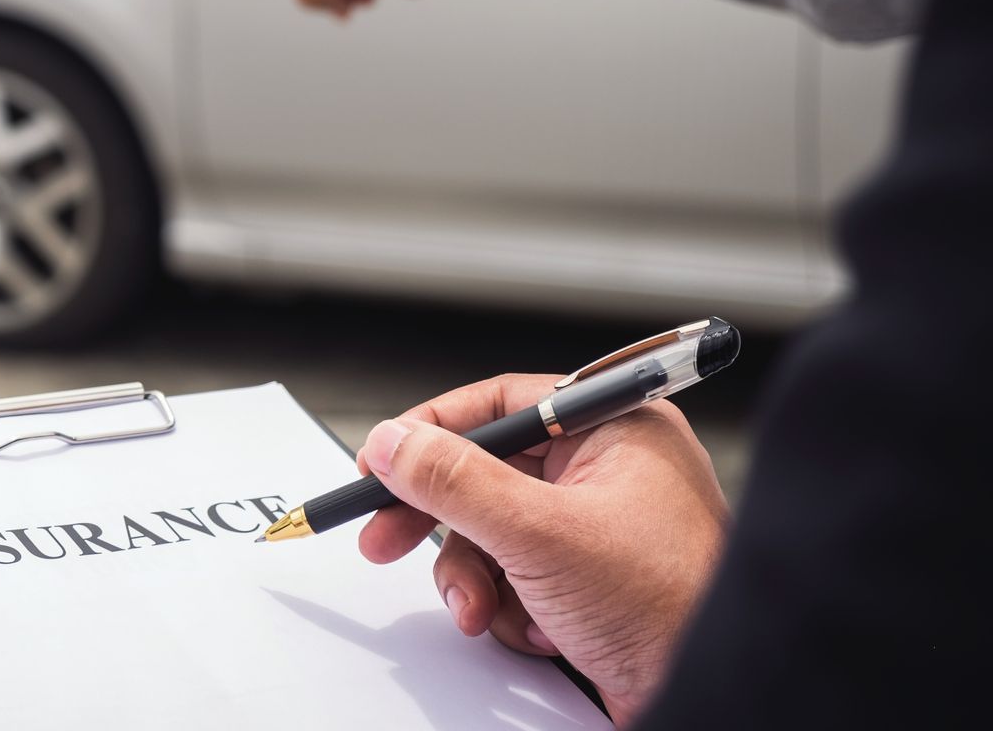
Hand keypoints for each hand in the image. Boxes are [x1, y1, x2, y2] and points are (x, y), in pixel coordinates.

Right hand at [356, 375, 728, 725]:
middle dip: (441, 519)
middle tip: (385, 537)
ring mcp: (600, 529)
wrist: (720, 698)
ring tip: (485, 610)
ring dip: (476, 577)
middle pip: (488, 472)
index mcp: (616, 428)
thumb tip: (392, 441)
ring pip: (493, 531)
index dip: (433, 430)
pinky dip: (510, 607)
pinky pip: (516, 576)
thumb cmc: (670, 608)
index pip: (503, 403)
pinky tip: (537, 630)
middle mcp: (609, 469)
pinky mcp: (592, 582)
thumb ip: (454, 482)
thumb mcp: (540, 534)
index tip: (382, 458)